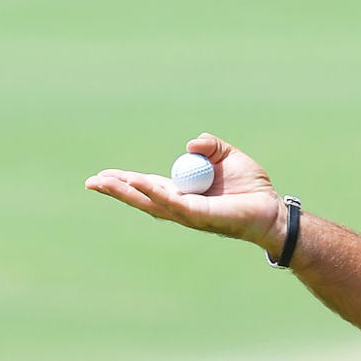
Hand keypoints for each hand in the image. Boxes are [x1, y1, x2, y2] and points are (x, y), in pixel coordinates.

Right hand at [85, 133, 285, 250]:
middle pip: (140, 197)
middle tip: (90, 182)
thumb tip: (191, 145)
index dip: (125, 180)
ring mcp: (186, 212)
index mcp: (182, 190)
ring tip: (103, 183)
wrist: (270, 206)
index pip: (147, 185)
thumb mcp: (227, 156)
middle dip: (116, 189)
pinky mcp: (199, 216)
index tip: (102, 175)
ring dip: (127, 191)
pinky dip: (155, 192)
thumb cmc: (249, 185)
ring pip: (150, 202)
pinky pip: (173, 203)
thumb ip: (209, 146)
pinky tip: (140, 185)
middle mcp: (179, 204)